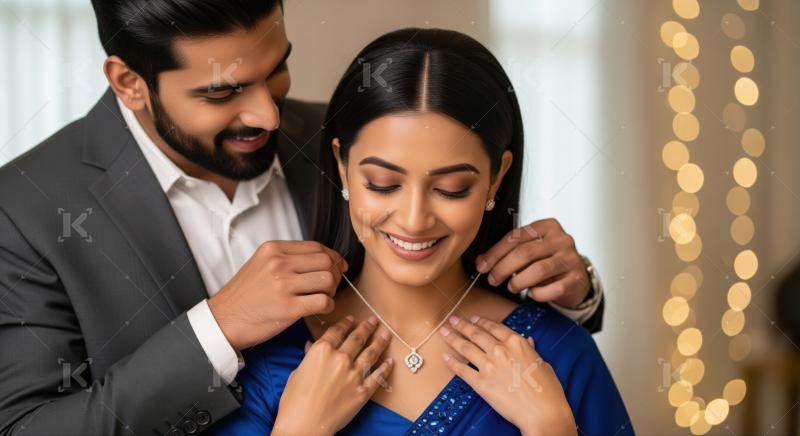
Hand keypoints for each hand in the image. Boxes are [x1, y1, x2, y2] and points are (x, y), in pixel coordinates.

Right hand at [207, 240, 346, 350]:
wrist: (222, 320)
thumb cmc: (243, 296)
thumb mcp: (260, 265)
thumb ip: (287, 258)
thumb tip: (323, 259)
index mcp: (273, 249)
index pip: (316, 246)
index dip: (333, 257)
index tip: (338, 266)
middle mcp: (278, 263)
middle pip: (326, 261)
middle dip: (335, 274)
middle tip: (330, 286)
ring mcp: (283, 285)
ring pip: (327, 279)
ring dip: (331, 290)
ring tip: (323, 297)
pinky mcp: (287, 307)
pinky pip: (323, 301)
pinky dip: (328, 306)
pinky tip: (320, 309)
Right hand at [273, 316, 393, 434]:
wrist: (305, 425)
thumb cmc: (294, 401)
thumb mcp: (297, 373)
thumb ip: (308, 357)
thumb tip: (310, 346)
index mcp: (322, 351)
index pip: (337, 331)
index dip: (345, 323)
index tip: (351, 318)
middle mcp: (340, 359)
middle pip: (357, 338)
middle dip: (366, 327)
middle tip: (373, 320)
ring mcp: (354, 375)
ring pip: (371, 353)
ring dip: (379, 342)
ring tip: (386, 334)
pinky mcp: (363, 391)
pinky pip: (378, 376)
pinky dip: (386, 368)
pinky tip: (390, 361)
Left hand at [438, 315, 575, 435]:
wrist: (542, 412)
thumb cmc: (547, 390)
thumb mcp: (542, 363)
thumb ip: (530, 350)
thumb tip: (527, 341)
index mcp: (516, 342)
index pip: (493, 327)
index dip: (480, 321)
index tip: (472, 318)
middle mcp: (500, 350)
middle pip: (476, 333)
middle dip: (462, 325)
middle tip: (452, 320)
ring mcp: (488, 366)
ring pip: (465, 347)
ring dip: (452, 338)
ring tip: (444, 332)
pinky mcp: (480, 383)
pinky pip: (462, 369)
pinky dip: (451, 362)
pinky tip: (445, 356)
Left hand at [476, 218, 589, 308]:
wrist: (576, 278)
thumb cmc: (548, 261)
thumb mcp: (531, 250)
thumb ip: (509, 252)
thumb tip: (482, 262)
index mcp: (547, 226)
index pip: (516, 237)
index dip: (496, 252)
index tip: (482, 266)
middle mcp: (561, 240)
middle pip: (525, 252)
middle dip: (503, 268)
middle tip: (493, 279)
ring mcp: (571, 259)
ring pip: (538, 270)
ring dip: (518, 281)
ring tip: (511, 287)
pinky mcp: (577, 278)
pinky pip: (553, 289)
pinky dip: (538, 294)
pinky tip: (532, 293)